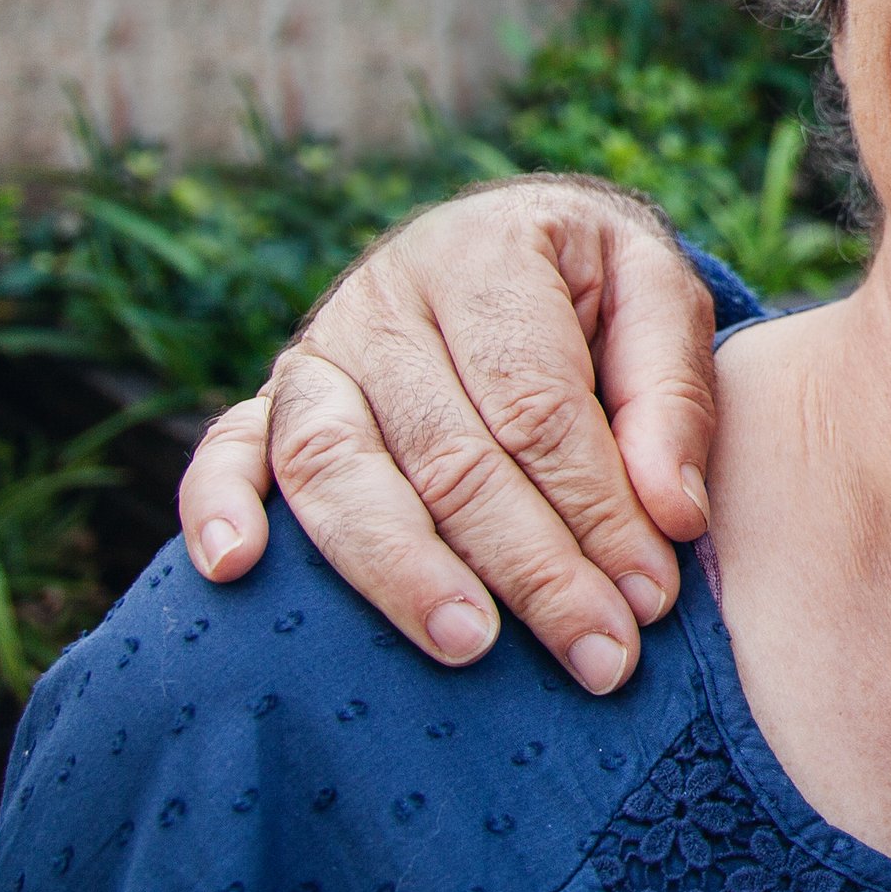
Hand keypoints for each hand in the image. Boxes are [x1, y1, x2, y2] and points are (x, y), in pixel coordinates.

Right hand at [175, 176, 720, 692]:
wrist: (510, 235)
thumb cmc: (597, 286)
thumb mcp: (659, 296)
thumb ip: (671, 398)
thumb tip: (673, 517)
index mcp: (491, 256)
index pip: (538, 406)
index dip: (596, 508)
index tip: (649, 597)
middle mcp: (388, 301)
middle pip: (449, 453)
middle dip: (530, 567)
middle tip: (598, 656)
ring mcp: (318, 351)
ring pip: (339, 466)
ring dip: (402, 568)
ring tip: (468, 645)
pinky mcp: (270, 400)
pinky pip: (226, 450)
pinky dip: (217, 506)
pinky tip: (236, 571)